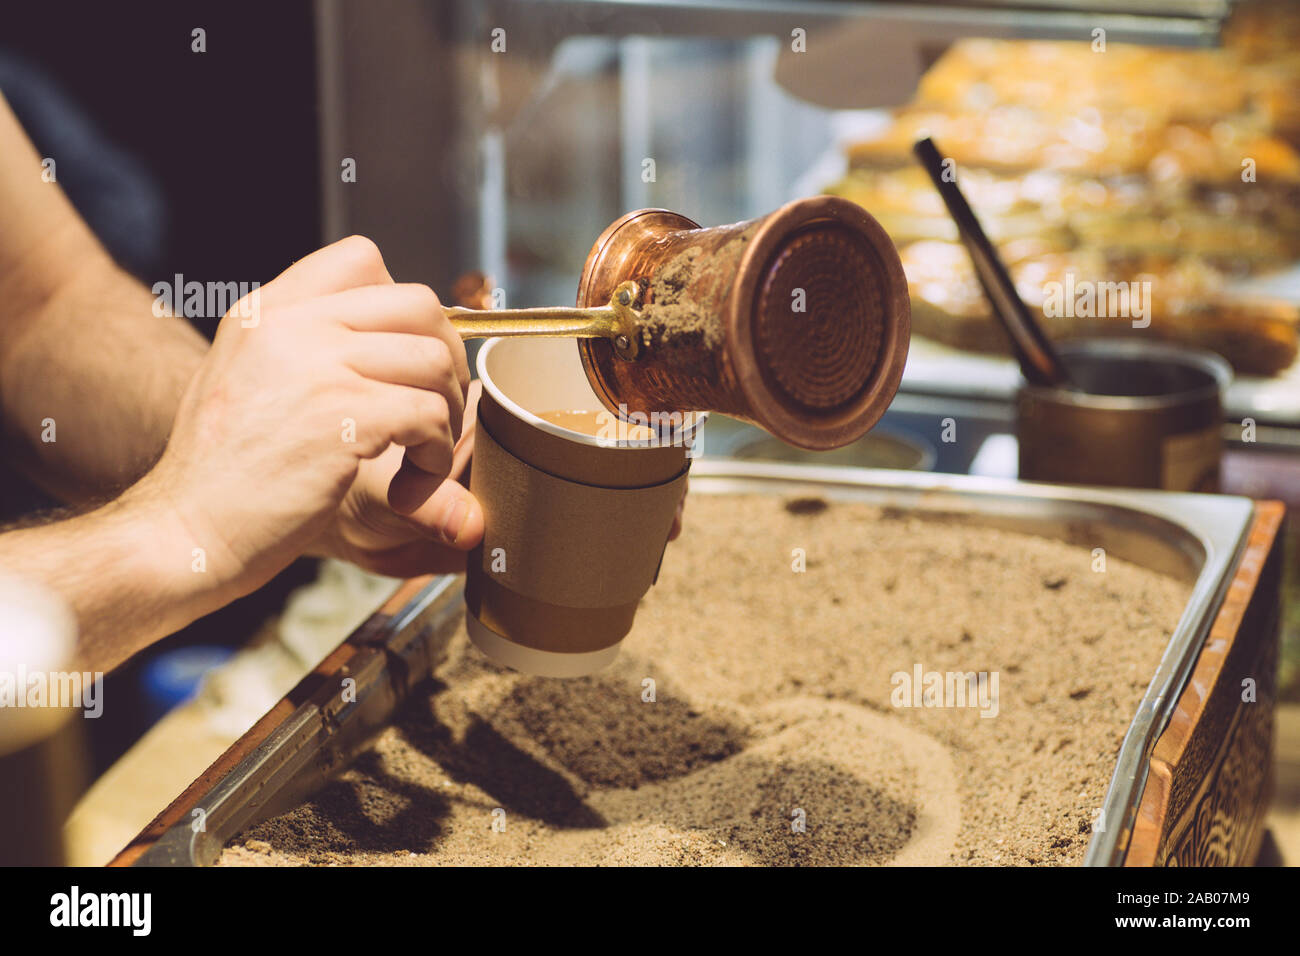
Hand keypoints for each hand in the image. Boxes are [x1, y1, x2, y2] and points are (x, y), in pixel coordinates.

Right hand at [137, 236, 481, 601]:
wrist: (186, 531)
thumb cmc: (221, 472)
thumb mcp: (244, 376)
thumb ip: (300, 345)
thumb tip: (379, 337)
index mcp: (268, 309)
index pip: (363, 258)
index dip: (403, 310)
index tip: (401, 361)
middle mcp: (293, 325)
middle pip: (419, 304)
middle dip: (448, 356)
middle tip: (436, 406)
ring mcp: (319, 368)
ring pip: (434, 360)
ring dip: (447, 411)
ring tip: (423, 452)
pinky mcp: (344, 418)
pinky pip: (429, 415)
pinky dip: (435, 455)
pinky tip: (412, 481)